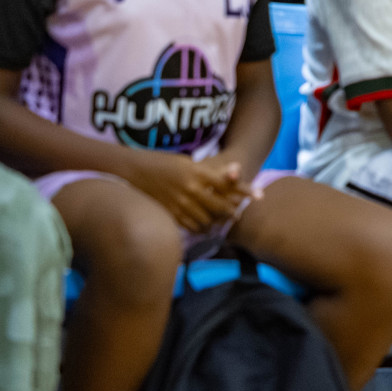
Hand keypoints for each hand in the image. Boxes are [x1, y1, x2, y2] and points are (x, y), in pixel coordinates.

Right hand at [126, 151, 253, 232]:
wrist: (131, 171)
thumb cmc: (161, 162)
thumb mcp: (187, 162)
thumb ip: (210, 170)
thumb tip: (235, 171)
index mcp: (197, 173)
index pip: (228, 183)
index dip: (246, 190)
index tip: (260, 195)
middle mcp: (190, 190)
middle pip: (221, 205)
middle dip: (233, 211)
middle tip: (239, 214)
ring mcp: (180, 204)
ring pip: (208, 219)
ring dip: (218, 221)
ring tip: (223, 221)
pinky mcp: (170, 215)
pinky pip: (191, 226)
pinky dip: (201, 228)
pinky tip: (205, 227)